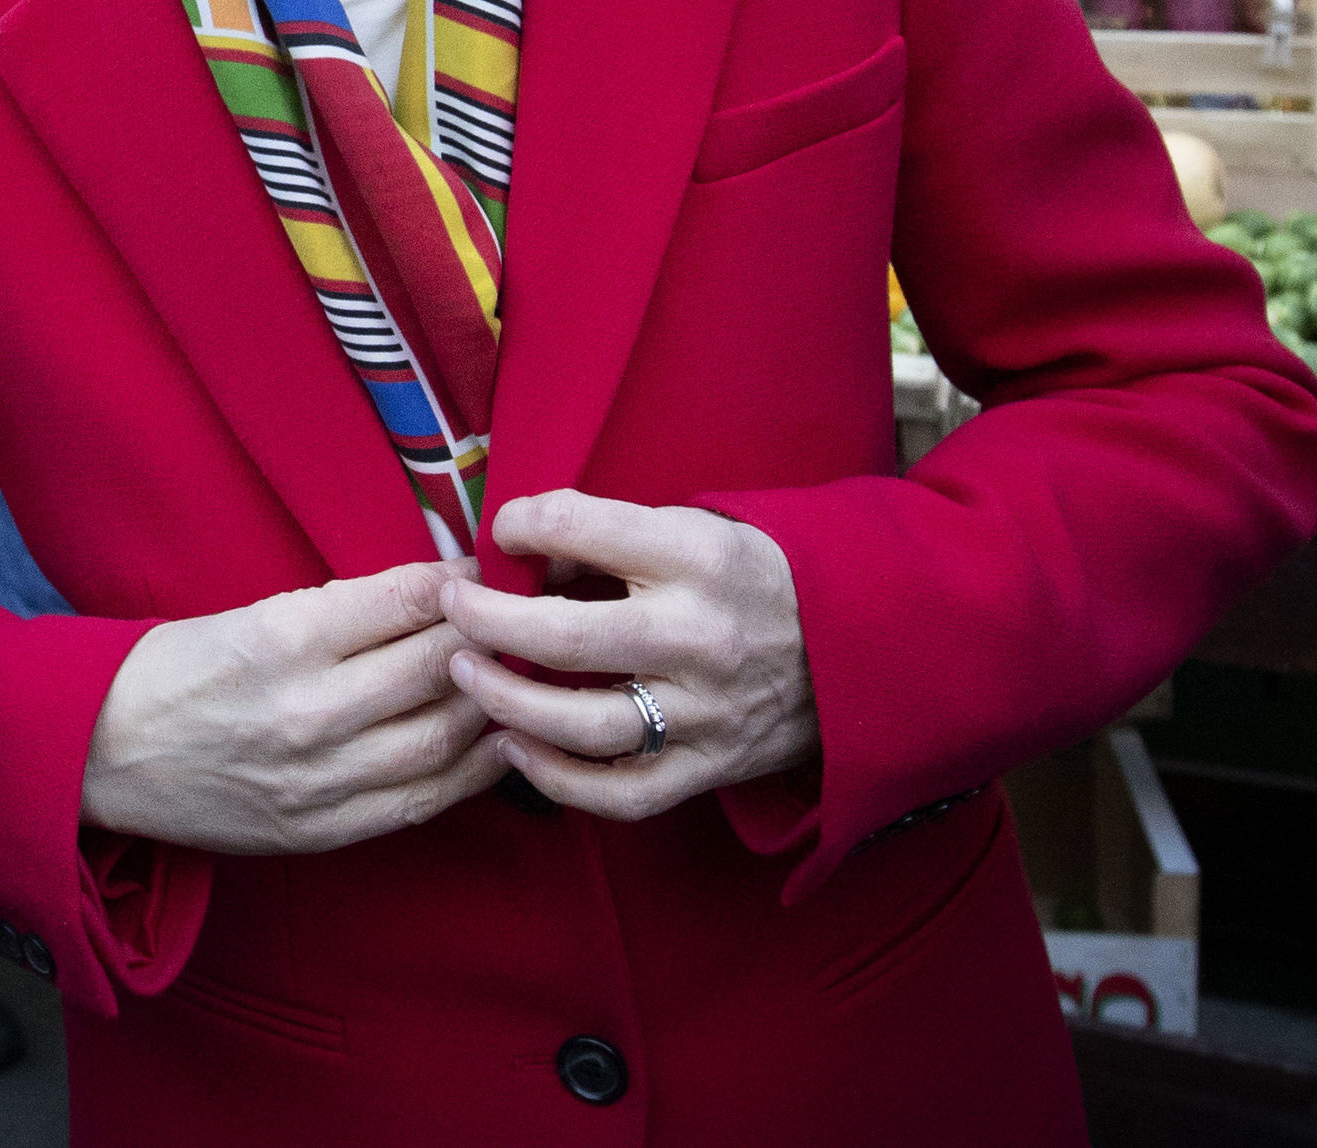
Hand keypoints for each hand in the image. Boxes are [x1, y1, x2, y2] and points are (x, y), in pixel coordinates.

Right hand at [81, 557, 512, 854]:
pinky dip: (470, 772)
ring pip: (441, 738)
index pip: (405, 601)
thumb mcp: (250, 613)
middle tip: (522, 614)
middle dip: (490, 636)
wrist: (101, 757)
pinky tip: (497, 744)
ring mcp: (318, 781)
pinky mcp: (321, 831)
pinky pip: (419, 802)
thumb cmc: (175, 670)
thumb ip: (343, 609)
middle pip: (436, 668)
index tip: (485, 567)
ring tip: (523, 676)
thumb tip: (435, 588)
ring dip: (493, 704)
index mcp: (284, 639)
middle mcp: (308, 712)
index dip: (458, 579)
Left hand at [439, 491, 819, 820]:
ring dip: (506, 703)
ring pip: (582, 724)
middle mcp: (699, 635)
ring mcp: (705, 712)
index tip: (500, 531)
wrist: (865, 646)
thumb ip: (611, 538)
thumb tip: (519, 550)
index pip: (578, 526)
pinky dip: (557, 779)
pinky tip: (515, 750)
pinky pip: (620, 792)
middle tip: (452, 608)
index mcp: (697, 556)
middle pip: (564, 636)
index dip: (520, 523)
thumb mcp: (699, 529)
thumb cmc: (758, 578)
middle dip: (486, 621)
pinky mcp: (710, 768)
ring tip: (465, 676)